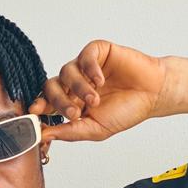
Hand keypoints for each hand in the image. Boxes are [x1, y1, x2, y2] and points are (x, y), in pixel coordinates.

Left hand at [29, 41, 168, 142]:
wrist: (152, 95)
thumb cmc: (126, 111)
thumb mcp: (96, 129)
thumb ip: (70, 132)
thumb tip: (43, 136)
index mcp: (71, 102)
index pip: (46, 102)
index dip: (39, 106)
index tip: (34, 113)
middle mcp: (74, 84)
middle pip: (51, 86)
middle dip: (58, 101)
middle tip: (74, 113)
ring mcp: (85, 67)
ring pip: (66, 72)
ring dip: (79, 88)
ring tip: (94, 99)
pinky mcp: (97, 52)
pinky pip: (85, 56)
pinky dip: (90, 69)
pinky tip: (100, 80)